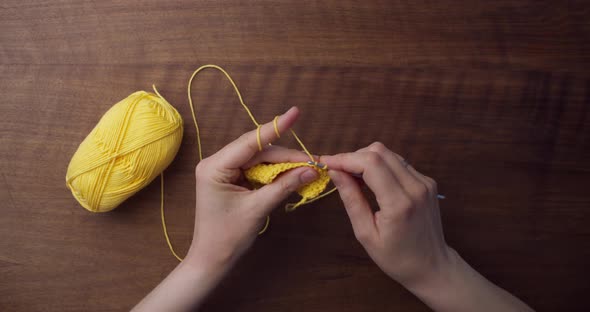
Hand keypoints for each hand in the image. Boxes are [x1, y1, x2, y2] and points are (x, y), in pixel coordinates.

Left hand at [133, 107, 319, 311]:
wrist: (212, 260)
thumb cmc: (228, 237)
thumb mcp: (258, 209)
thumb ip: (284, 185)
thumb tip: (310, 169)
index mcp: (215, 166)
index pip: (250, 142)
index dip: (275, 127)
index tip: (295, 113)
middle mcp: (217, 163)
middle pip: (258, 150)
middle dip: (286, 156)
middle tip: (313, 161)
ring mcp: (224, 171)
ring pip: (260, 159)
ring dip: (283, 164)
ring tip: (307, 168)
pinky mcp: (232, 179)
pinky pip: (257, 169)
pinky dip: (275, 173)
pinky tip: (292, 175)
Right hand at [322, 142, 533, 311]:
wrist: (432, 266)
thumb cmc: (396, 257)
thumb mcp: (366, 234)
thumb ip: (351, 199)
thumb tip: (335, 172)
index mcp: (399, 203)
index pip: (370, 163)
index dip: (345, 158)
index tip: (326, 163)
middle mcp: (415, 186)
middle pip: (379, 152)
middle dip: (353, 156)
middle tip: (338, 172)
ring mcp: (424, 182)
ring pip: (389, 153)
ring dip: (366, 159)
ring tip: (353, 177)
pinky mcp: (427, 181)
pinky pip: (398, 162)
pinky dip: (380, 166)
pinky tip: (372, 182)